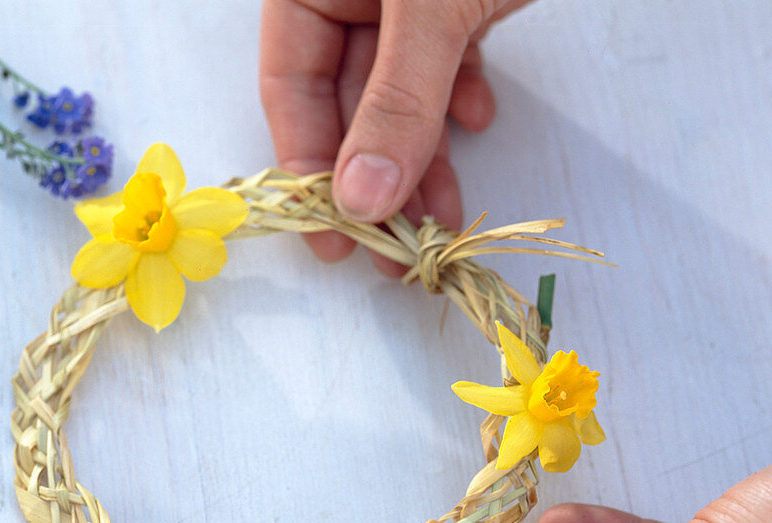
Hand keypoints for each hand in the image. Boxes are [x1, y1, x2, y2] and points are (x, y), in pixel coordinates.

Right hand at [259, 0, 531, 271]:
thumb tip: (362, 197)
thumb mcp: (431, 9)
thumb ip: (399, 99)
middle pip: (346, 103)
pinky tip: (481, 121)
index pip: (290, 85)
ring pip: (402, 97)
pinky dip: (459, 101)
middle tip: (393, 249)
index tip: (333, 235)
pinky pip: (446, 65)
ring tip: (440, 222)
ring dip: (423, 160)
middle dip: (376, 179)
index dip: (308, 165)